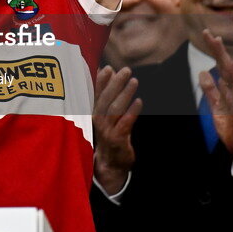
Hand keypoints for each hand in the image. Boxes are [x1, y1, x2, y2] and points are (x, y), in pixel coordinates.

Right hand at [93, 66, 141, 194]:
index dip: (101, 80)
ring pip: (115, 109)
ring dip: (125, 94)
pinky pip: (125, 123)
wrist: (109, 164)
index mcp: (93, 112)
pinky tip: (139, 102)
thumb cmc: (108, 133)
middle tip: (126, 70)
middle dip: (115, 83)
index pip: (95, 94)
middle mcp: (98, 120)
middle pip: (105, 99)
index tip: (108, 68)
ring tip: (134, 81)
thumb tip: (108, 70)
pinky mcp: (117, 140)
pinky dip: (132, 112)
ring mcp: (107, 130)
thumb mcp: (104, 113)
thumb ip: (105, 92)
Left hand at [199, 30, 232, 169]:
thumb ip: (210, 89)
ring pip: (231, 73)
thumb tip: (203, 72)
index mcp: (229, 87)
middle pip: (225, 65)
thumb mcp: (216, 105)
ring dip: (224, 56)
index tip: (207, 35)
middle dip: (216, 49)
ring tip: (217, 42)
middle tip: (207, 33)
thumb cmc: (230, 123)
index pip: (220, 65)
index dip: (214, 50)